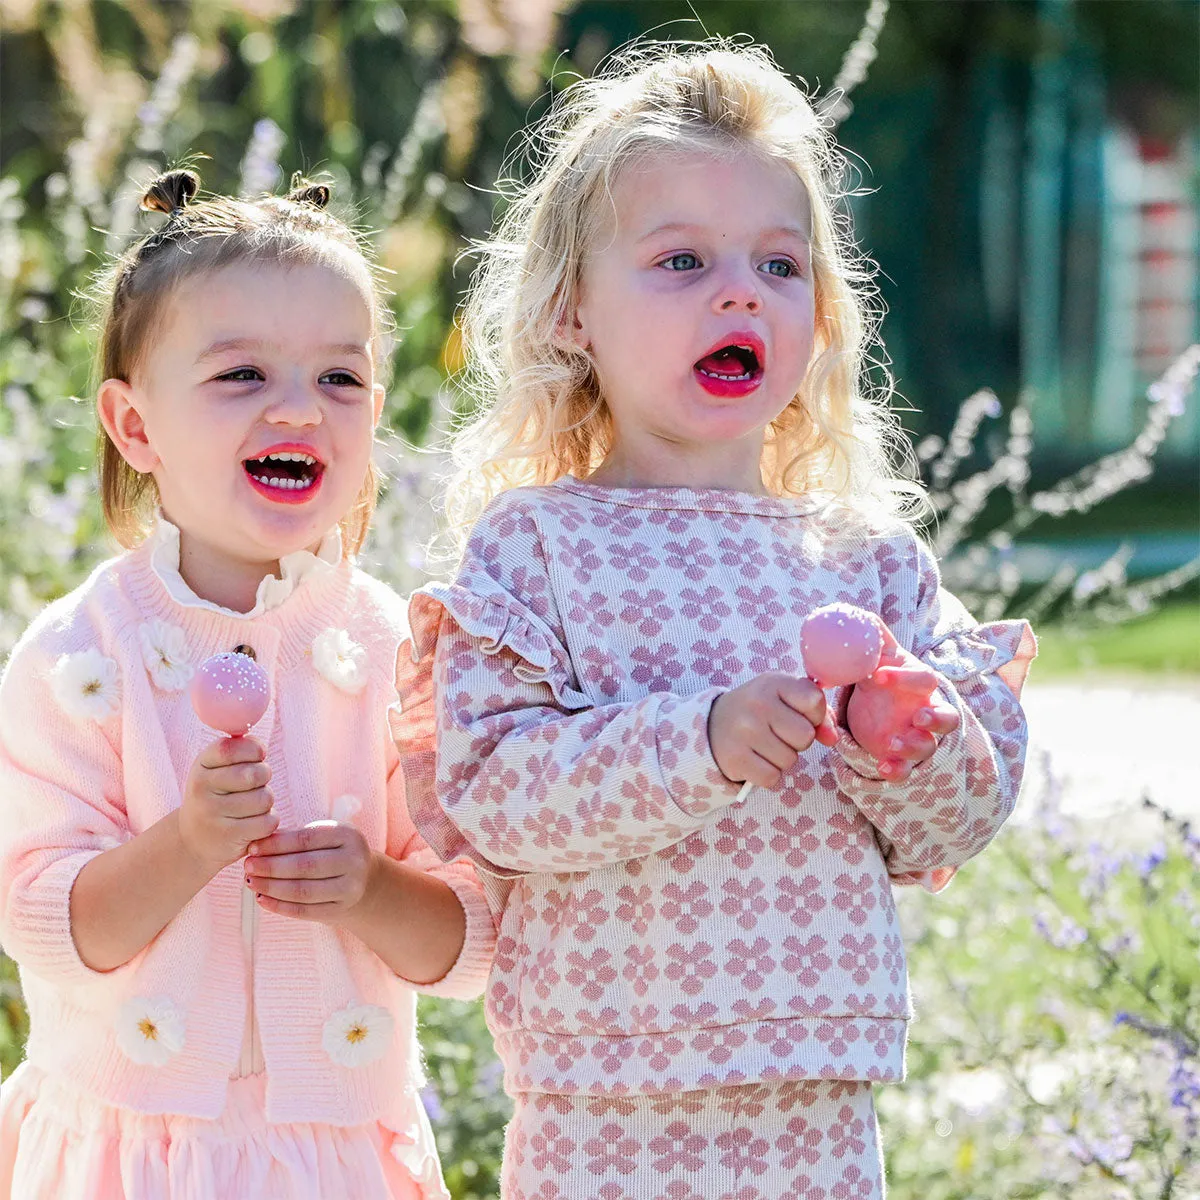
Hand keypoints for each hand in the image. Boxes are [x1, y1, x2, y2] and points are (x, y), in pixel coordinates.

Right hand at [179, 738, 276, 872]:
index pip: (231, 748)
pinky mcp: (227, 836)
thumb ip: (238, 751)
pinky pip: (267, 822)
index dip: (254, 750)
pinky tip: (253, 824)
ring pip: (264, 799)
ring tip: (250, 807)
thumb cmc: (215, 796)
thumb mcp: (216, 768)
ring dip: (266, 803)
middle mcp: (201, 788)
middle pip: (255, 774)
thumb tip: (259, 747)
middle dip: (264, 777)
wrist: (191, 840)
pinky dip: (268, 822)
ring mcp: (212, 813)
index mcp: (201, 766)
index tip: (257, 757)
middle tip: (254, 785)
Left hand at [244, 822, 374, 923]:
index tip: (252, 848)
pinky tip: (262, 899)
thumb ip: (294, 837)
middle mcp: (353, 861)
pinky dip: (280, 906)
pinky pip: (305, 911)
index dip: (276, 845)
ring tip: (251, 882)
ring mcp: (349, 888)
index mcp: (348, 835)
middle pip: (305, 866)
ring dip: (271, 887)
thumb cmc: (334, 852)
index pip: (306, 839)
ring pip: (303, 891)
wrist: (365, 880)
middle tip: (248, 866)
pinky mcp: (340, 910)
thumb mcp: (324, 837)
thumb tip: (257, 844)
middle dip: (271, 867)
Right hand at [709, 672, 837, 789]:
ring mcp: (745, 731)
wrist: (712, 725)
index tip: (798, 715)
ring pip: (790, 760)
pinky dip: (768, 774)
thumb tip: (832, 737)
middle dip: (797, 741)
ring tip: (764, 746)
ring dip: (781, 759)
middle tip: (778, 734)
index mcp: (774, 682)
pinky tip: (755, 760)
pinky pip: (772, 777)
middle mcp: (757, 703)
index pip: (815, 701)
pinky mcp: (736, 758)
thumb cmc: (760, 711)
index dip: (814, 715)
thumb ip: (816, 713)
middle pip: (805, 736)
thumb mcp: (785, 699)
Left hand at [845, 624, 959, 781]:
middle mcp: (926, 709)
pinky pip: (907, 768)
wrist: (872, 702)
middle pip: (948, 717)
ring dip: (915, 746)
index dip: (905, 678)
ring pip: (929, 745)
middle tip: (919, 717)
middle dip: (937, 718)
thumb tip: (860, 615)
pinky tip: (883, 767)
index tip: (878, 675)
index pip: (924, 679)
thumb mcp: (875, 655)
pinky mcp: (902, 756)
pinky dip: (898, 770)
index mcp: (919, 682)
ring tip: (892, 744)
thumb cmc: (880, 672)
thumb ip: (872, 637)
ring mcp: (917, 735)